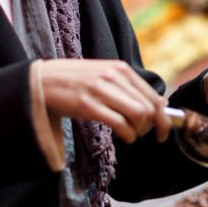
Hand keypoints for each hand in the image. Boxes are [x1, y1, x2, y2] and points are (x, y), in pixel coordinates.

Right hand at [39, 59, 167, 143]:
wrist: (42, 81)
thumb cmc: (76, 81)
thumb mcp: (105, 76)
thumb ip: (129, 87)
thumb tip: (158, 104)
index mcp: (121, 69)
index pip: (153, 96)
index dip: (164, 117)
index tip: (163, 130)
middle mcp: (114, 77)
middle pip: (149, 107)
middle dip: (154, 127)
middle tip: (146, 135)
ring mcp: (101, 90)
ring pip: (138, 115)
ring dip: (139, 131)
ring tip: (132, 134)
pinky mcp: (88, 105)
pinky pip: (120, 124)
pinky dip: (128, 135)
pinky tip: (124, 136)